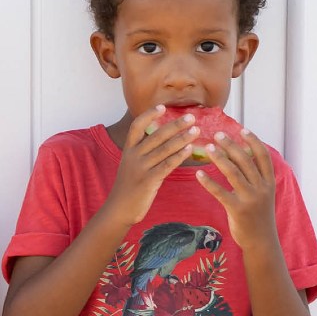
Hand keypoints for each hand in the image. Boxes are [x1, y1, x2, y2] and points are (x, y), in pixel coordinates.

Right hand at [105, 105, 196, 225]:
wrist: (120, 208)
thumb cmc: (129, 187)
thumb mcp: (131, 165)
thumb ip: (143, 152)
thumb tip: (162, 140)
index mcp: (128, 150)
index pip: (137, 126)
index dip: (149, 115)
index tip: (162, 107)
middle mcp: (134, 156)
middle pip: (156, 135)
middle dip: (175, 125)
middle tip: (191, 117)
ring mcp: (141, 168)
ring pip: (165, 149)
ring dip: (182, 138)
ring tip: (196, 131)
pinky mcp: (149, 180)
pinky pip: (167, 164)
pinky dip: (180, 156)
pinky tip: (190, 150)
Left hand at [195, 128, 277, 250]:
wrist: (261, 242)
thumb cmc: (259, 216)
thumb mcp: (264, 195)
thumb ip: (256, 178)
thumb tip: (243, 157)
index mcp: (269, 182)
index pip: (263, 156)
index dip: (253, 141)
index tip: (242, 130)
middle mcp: (261, 188)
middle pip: (246, 160)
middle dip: (231, 145)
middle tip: (217, 134)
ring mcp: (250, 199)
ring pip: (233, 173)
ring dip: (220, 158)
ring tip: (207, 147)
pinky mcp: (237, 209)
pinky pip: (220, 192)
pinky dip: (208, 182)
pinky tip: (198, 174)